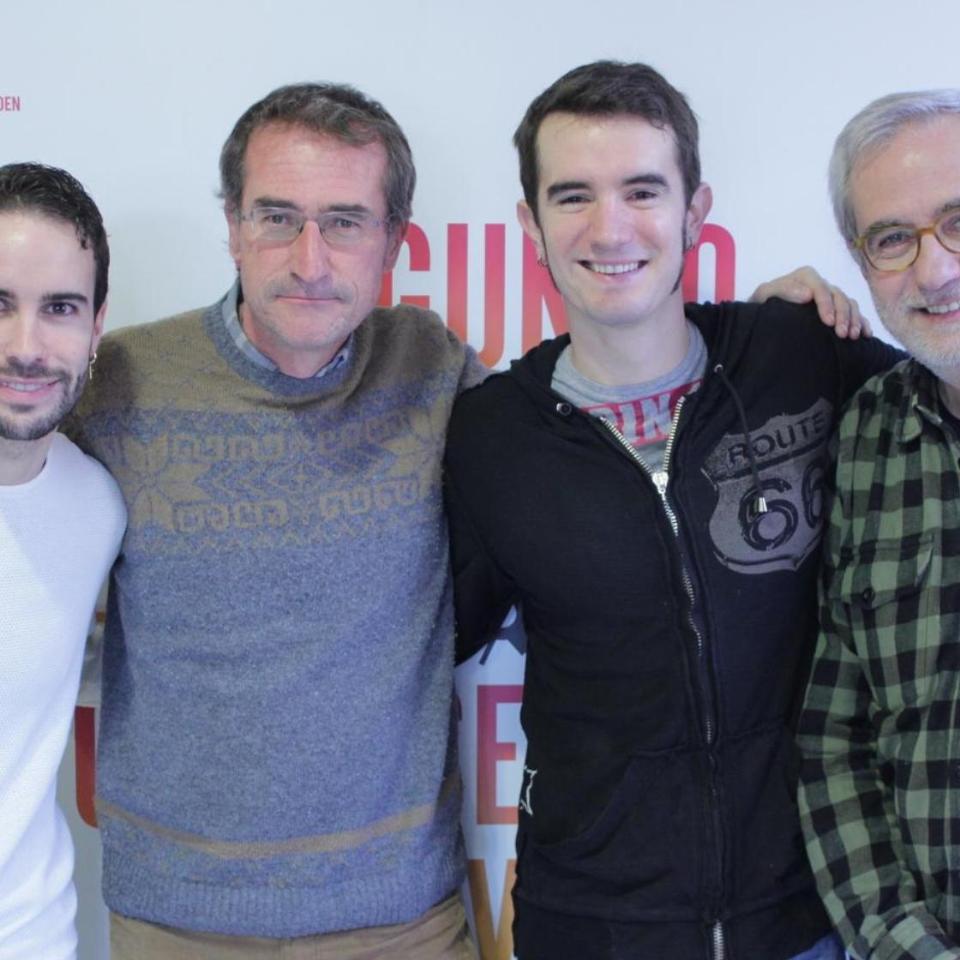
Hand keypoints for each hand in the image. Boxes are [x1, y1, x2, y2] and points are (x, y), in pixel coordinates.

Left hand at [750, 266, 872, 338]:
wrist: (763, 315)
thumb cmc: (763, 304)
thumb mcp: (764, 294)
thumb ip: (783, 290)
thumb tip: (807, 295)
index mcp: (806, 277)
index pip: (820, 287)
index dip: (826, 304)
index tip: (828, 322)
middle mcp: (820, 284)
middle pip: (839, 296)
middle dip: (843, 315)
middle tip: (841, 333)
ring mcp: (830, 296)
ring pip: (849, 304)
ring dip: (854, 319)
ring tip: (852, 336)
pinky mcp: (836, 309)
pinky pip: (854, 313)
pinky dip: (862, 322)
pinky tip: (865, 334)